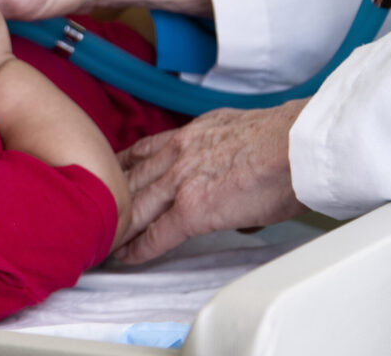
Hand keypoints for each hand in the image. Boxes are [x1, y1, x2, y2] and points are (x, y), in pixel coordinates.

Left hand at [114, 99, 310, 264]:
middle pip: (131, 177)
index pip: (146, 149)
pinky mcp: (192, 210)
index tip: (108, 174)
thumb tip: (235, 175)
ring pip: (136, 206)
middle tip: (90, 208)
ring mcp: (182, 181)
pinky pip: (156, 235)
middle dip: (108, 194)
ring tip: (100, 238)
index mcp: (193, 133)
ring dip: (117, 224)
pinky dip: (138, 249)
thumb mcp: (244, 131)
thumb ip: (228, 151)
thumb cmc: (290, 138)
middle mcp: (179, 153)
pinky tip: (125, 258)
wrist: (300, 143)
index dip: (122, 165)